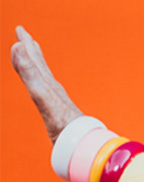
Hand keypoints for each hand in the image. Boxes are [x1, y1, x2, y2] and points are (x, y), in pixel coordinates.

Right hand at [10, 26, 82, 144]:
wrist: (86, 151)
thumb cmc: (66, 128)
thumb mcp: (44, 99)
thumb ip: (31, 75)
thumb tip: (18, 47)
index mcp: (50, 88)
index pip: (37, 62)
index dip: (26, 46)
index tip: (20, 30)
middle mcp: (56, 94)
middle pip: (42, 68)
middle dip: (31, 51)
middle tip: (24, 36)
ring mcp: (60, 106)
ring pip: (47, 81)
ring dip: (38, 68)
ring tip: (34, 59)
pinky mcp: (62, 119)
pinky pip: (51, 98)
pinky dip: (45, 90)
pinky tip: (47, 94)